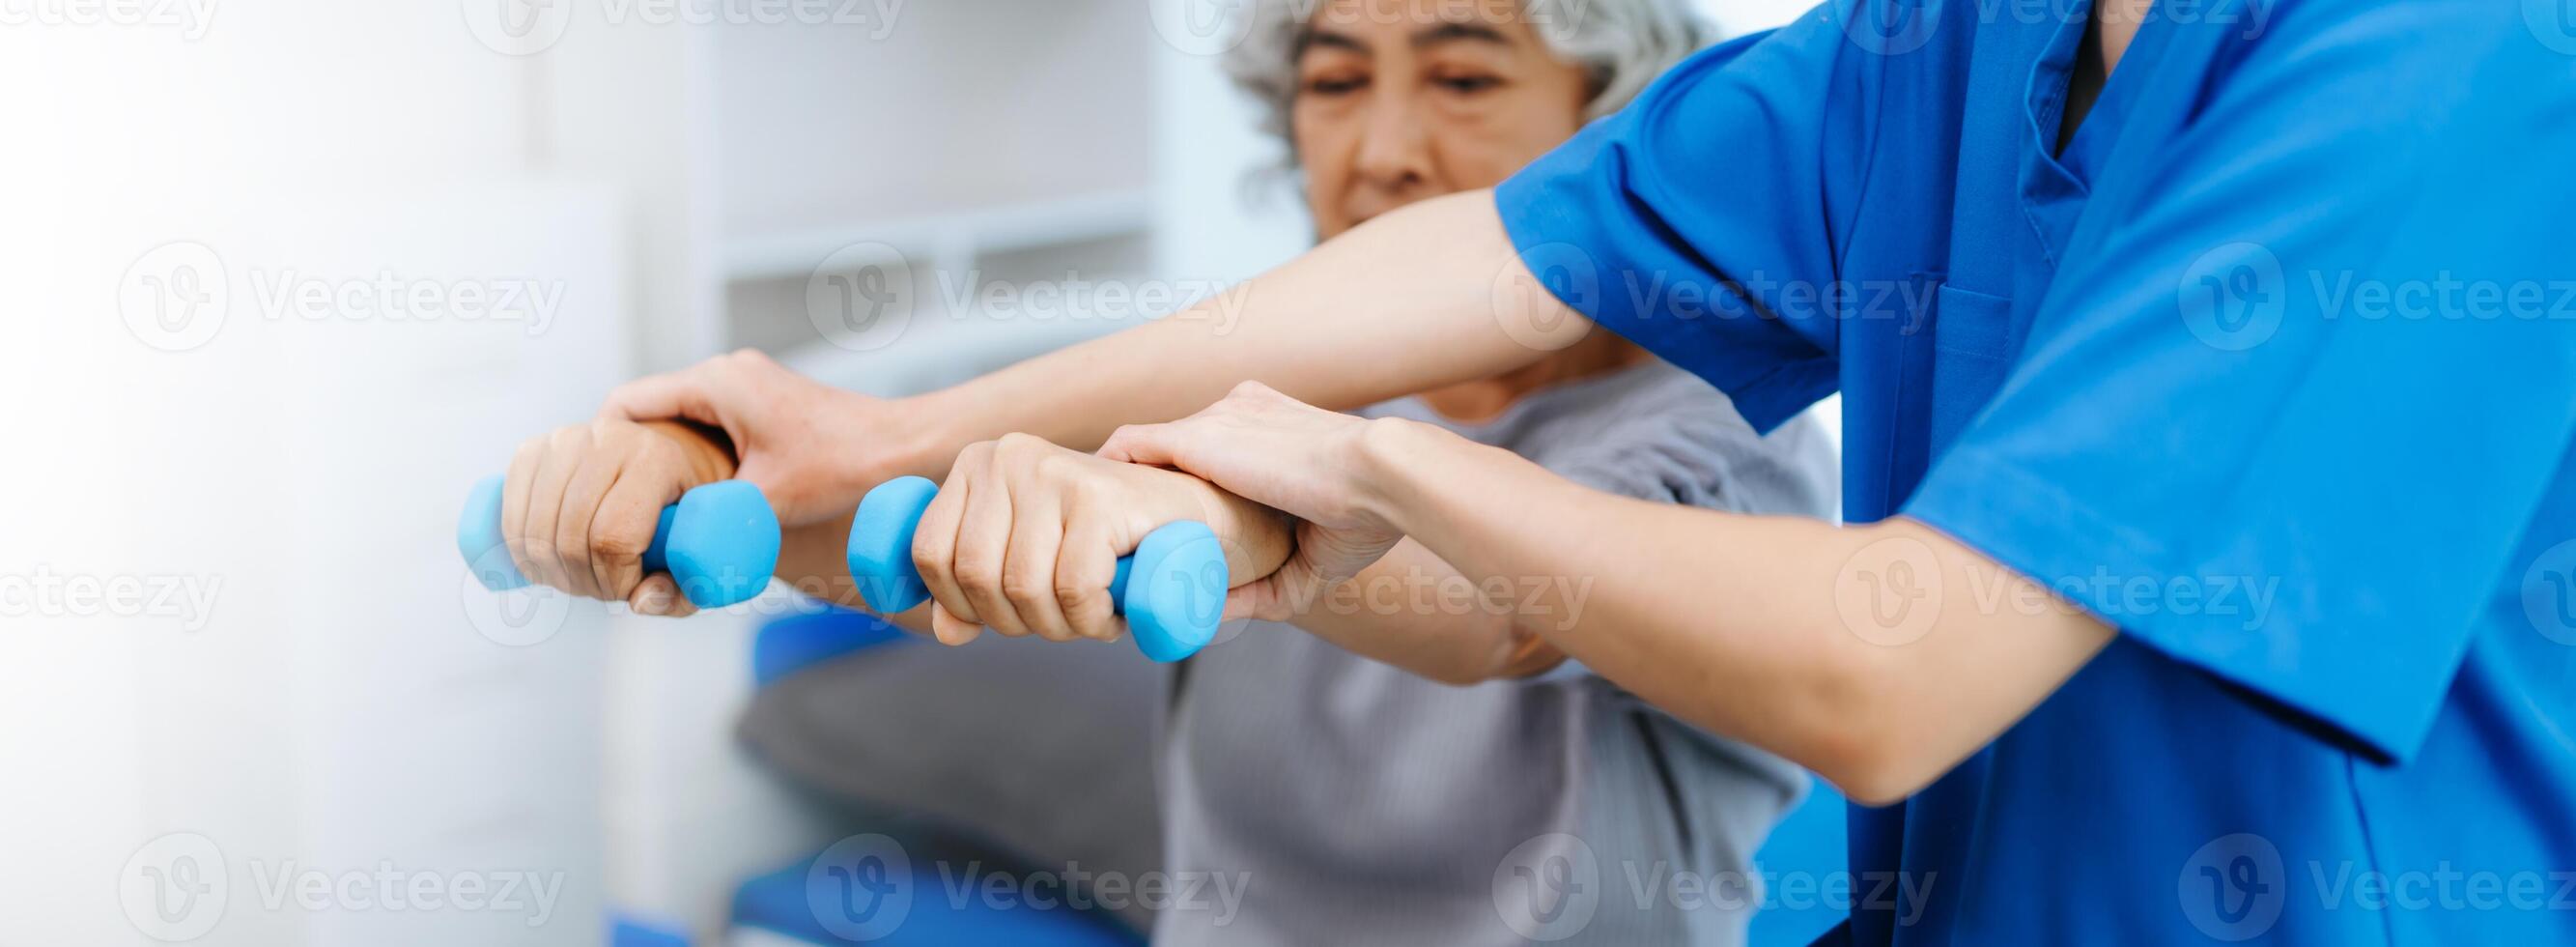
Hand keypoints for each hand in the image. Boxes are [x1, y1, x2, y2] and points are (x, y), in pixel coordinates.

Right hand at [502, 418, 732, 616]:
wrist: (658, 460)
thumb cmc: (680, 511)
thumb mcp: (699, 549)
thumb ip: (685, 588)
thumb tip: (640, 601)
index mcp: (656, 458)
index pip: (613, 536)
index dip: (614, 579)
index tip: (629, 587)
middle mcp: (609, 438)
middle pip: (570, 536)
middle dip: (583, 580)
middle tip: (602, 588)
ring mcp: (565, 439)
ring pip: (535, 530)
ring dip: (550, 571)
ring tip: (578, 576)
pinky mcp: (533, 449)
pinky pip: (510, 514)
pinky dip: (520, 550)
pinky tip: (545, 561)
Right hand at [599, 349, 927, 527]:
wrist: (904, 448)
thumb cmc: (843, 467)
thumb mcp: (765, 500)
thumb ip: (706, 523)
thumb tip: (654, 565)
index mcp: (716, 385)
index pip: (624, 405)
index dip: (597, 448)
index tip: (589, 492)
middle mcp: (726, 375)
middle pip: (645, 410)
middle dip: (623, 456)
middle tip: (609, 506)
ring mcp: (746, 386)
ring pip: (676, 418)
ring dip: (659, 456)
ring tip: (644, 505)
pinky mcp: (763, 404)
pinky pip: (706, 423)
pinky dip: (690, 454)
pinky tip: (692, 495)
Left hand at [911, 433, 1292, 646]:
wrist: (1199, 517)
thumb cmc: (1109, 539)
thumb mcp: (1029, 558)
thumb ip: (975, 590)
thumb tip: (943, 628)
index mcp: (978, 463)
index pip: (929, 552)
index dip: (959, 604)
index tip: (1001, 617)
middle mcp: (1008, 456)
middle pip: (974, 575)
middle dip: (1014, 621)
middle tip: (1058, 623)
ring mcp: (1054, 472)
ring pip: (1021, 587)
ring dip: (1058, 626)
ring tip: (1088, 617)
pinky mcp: (1098, 498)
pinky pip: (1071, 588)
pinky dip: (1090, 619)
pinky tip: (1109, 615)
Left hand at [1098, 381, 1411, 619]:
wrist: (1380, 476)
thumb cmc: (1367, 517)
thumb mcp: (1308, 561)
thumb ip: (1261, 584)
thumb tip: (1212, 614)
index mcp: (1274, 428)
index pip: (1217, 451)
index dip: (1193, 488)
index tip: (1176, 527)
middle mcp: (1242, 412)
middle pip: (1179, 447)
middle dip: (1155, 490)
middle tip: (1131, 535)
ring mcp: (1218, 418)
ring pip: (1151, 449)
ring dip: (1127, 486)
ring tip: (1102, 524)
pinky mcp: (1198, 436)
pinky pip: (1133, 447)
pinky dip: (1111, 474)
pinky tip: (1094, 505)